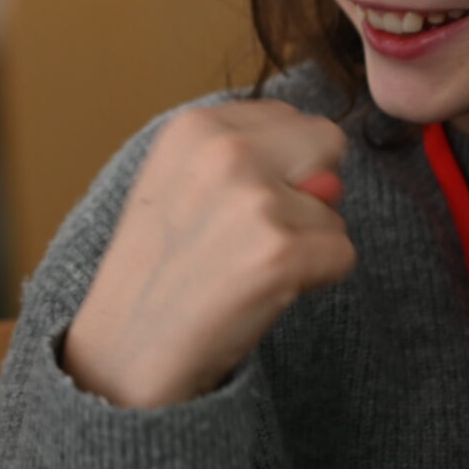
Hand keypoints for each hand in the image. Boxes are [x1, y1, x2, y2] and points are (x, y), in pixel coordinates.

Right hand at [63, 100, 354, 408]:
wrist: (126, 351)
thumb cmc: (157, 272)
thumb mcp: (177, 182)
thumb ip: (247, 157)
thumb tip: (330, 182)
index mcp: (194, 125)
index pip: (290, 118)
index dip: (282, 166)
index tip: (237, 206)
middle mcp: (226, 150)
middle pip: (327, 146)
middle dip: (308, 192)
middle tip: (253, 237)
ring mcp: (255, 201)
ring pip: (333, 211)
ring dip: (305, 246)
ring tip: (242, 271)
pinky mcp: (281, 253)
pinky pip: (343, 254)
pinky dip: (317, 279)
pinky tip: (262, 292)